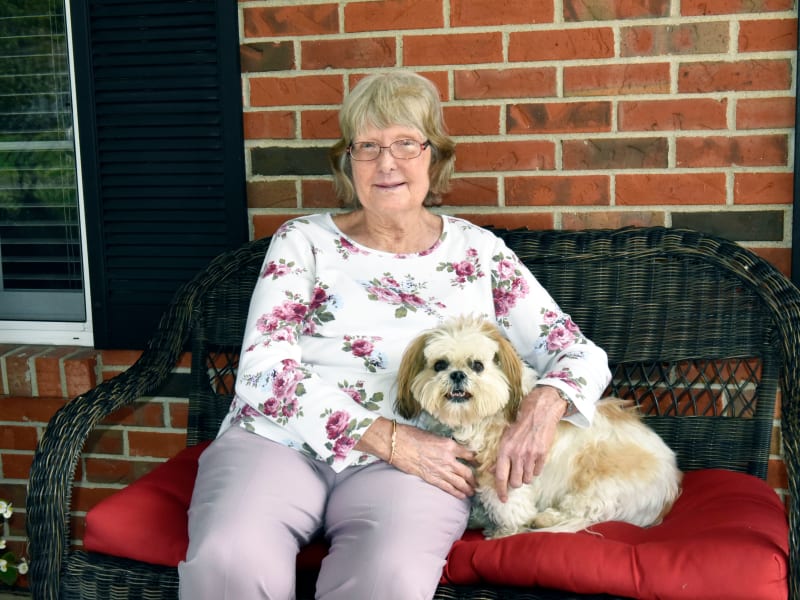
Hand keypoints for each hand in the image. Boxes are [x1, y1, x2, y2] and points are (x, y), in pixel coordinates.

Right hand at [356, 417, 476, 498]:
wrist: (397, 444)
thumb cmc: (411, 435)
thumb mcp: (433, 435)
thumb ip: (444, 444)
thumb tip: (449, 449)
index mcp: (449, 445)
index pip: (469, 454)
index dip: (475, 460)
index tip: (478, 463)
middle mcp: (448, 459)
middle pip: (467, 472)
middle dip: (474, 479)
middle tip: (477, 482)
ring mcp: (440, 470)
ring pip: (460, 482)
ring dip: (468, 488)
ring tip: (472, 492)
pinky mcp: (431, 478)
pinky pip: (448, 488)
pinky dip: (457, 493)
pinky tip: (462, 496)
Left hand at [492, 386, 566, 501]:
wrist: (539, 414)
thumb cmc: (520, 426)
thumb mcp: (505, 438)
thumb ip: (499, 456)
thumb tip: (491, 471)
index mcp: (504, 450)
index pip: (500, 476)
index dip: (501, 490)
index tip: (502, 499)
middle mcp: (516, 454)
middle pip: (515, 482)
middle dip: (515, 483)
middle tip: (516, 476)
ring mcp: (530, 456)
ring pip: (527, 479)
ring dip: (525, 477)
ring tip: (525, 466)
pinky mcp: (542, 455)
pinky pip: (537, 472)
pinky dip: (535, 470)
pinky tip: (533, 461)